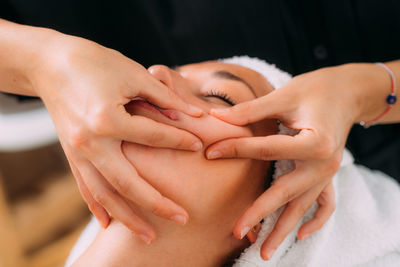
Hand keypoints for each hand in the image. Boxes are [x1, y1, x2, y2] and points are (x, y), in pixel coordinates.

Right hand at [29, 33, 202, 242]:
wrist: (50, 63)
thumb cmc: (95, 63)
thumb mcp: (133, 74)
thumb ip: (165, 97)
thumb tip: (195, 114)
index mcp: (107, 119)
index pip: (153, 137)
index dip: (180, 140)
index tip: (200, 145)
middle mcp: (90, 142)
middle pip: (128, 183)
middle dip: (156, 204)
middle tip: (182, 219)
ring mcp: (77, 152)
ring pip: (105, 194)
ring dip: (128, 217)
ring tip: (149, 236)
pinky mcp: (71, 154)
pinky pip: (85, 187)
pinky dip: (97, 207)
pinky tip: (108, 224)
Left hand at [204, 64, 376, 258]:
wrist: (347, 91)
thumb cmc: (315, 89)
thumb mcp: (284, 96)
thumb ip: (251, 110)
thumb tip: (217, 118)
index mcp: (314, 142)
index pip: (266, 150)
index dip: (235, 149)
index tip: (211, 152)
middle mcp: (324, 164)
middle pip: (286, 193)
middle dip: (259, 213)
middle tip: (236, 231)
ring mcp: (328, 173)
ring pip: (303, 207)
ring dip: (283, 230)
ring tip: (264, 252)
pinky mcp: (328, 174)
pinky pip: (325, 204)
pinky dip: (315, 221)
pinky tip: (301, 235)